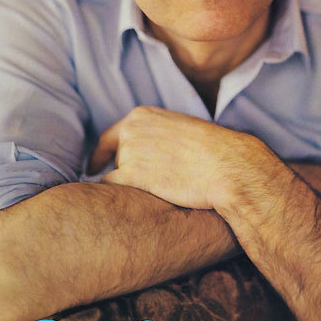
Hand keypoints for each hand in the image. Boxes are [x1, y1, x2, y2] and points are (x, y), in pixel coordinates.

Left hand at [89, 106, 280, 209]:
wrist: (226, 165)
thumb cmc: (214, 151)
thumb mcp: (181, 130)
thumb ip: (158, 137)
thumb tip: (146, 154)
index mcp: (141, 115)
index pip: (111, 136)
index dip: (101, 154)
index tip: (94, 167)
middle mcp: (130, 130)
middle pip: (116, 159)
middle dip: (129, 174)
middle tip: (152, 185)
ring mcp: (129, 152)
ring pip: (116, 178)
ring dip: (133, 188)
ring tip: (162, 192)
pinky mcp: (131, 176)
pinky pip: (113, 193)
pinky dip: (123, 201)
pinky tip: (142, 204)